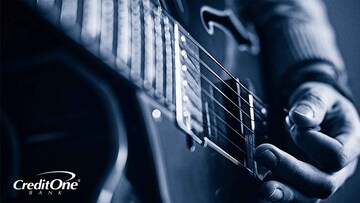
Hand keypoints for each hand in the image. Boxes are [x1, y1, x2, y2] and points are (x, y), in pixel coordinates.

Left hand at [255, 82, 359, 201]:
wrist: (317, 114)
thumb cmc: (321, 105)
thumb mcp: (320, 94)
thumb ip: (313, 103)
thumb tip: (301, 117)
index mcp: (350, 142)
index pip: (336, 154)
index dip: (312, 142)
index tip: (294, 123)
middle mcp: (340, 167)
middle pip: (323, 182)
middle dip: (292, 171)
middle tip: (263, 154)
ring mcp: (321, 177)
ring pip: (308, 196)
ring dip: (285, 193)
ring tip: (264, 188)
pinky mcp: (303, 183)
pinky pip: (294, 194)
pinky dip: (279, 193)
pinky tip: (262, 188)